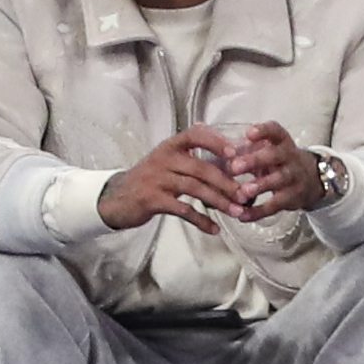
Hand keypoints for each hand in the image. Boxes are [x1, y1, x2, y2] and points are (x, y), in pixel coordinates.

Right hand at [97, 125, 250, 233]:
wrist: (117, 198)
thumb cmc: (148, 179)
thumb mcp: (166, 159)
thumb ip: (190, 151)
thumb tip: (218, 138)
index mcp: (170, 146)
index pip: (195, 135)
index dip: (216, 142)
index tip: (235, 152)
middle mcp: (163, 159)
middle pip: (201, 168)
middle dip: (226, 182)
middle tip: (246, 194)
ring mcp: (157, 179)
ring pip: (195, 189)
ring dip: (219, 202)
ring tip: (236, 212)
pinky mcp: (153, 200)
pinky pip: (183, 210)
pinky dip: (201, 220)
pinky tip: (214, 229)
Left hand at [224, 122, 324, 219]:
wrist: (312, 179)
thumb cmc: (280, 161)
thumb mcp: (270, 150)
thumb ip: (246, 150)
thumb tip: (216, 155)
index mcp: (281, 142)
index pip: (276, 131)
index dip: (263, 131)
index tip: (249, 133)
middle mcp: (289, 157)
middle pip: (274, 156)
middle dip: (255, 161)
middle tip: (235, 167)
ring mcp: (293, 178)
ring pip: (278, 181)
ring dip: (260, 186)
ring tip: (243, 191)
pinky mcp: (291, 198)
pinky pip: (274, 205)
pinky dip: (258, 212)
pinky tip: (243, 215)